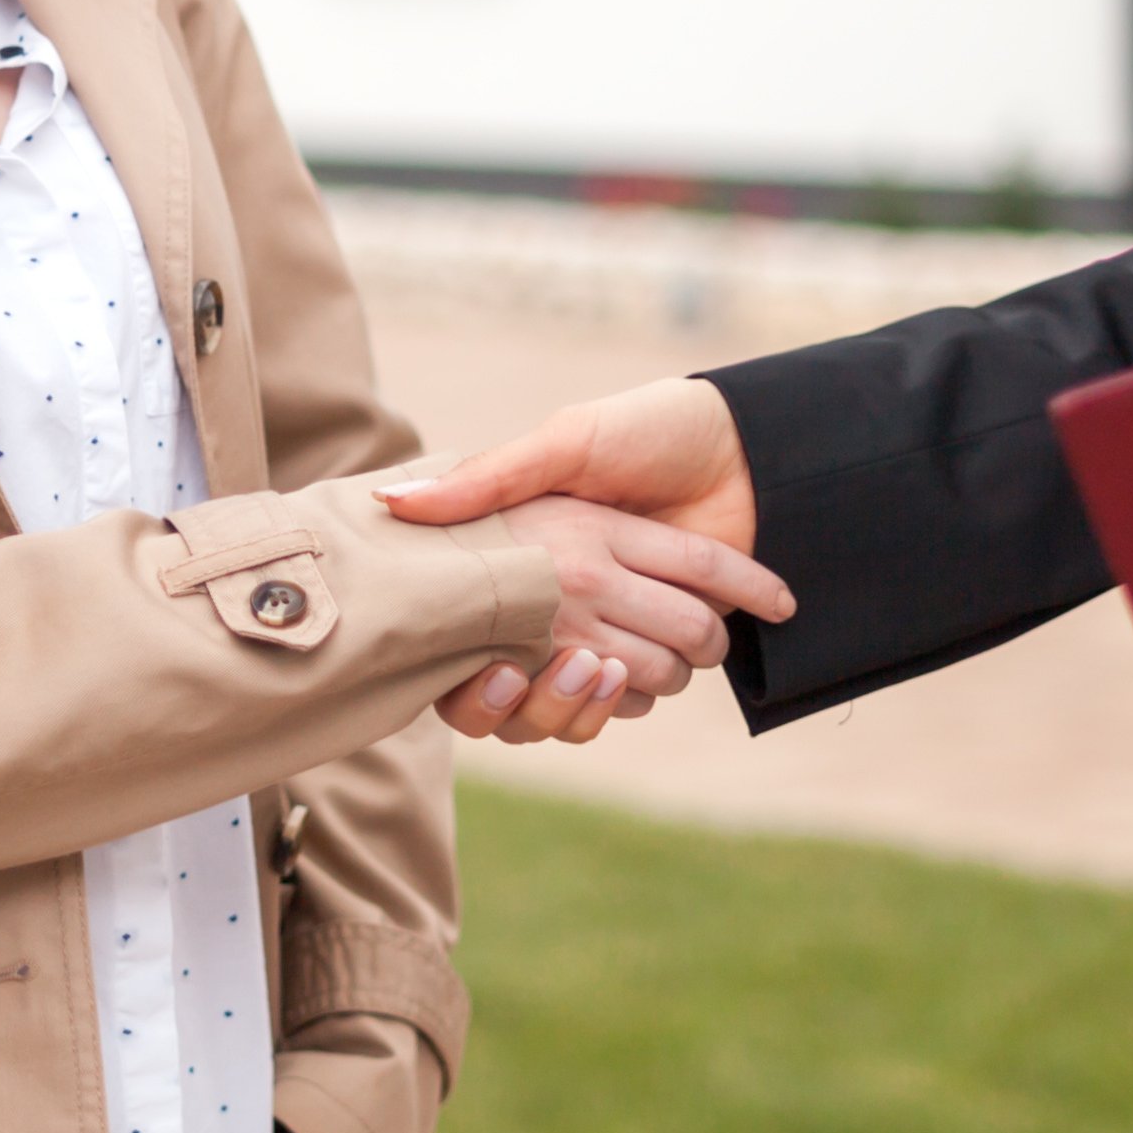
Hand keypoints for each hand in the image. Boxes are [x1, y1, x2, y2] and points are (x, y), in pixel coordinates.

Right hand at [383, 380, 766, 744]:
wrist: (740, 442)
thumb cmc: (646, 429)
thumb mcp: (563, 444)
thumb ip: (489, 478)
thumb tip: (392, 500)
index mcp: (534, 556)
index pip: (481, 638)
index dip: (481, 679)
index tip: (497, 671)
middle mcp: (568, 600)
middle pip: (540, 682)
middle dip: (557, 681)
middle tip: (569, 655)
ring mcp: (616, 625)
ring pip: (587, 701)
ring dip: (592, 694)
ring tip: (602, 663)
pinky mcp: (667, 642)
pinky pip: (631, 704)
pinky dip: (630, 703)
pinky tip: (625, 681)